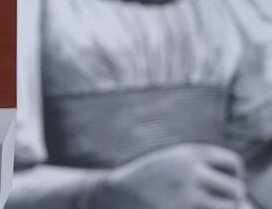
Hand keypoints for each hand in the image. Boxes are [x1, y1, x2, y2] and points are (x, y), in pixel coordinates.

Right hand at [98, 144, 244, 208]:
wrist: (113, 195)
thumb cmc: (146, 182)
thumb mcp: (172, 163)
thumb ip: (202, 170)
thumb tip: (242, 199)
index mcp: (190, 153)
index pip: (233, 164)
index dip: (230, 177)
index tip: (218, 185)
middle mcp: (192, 171)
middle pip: (235, 189)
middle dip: (227, 198)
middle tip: (207, 202)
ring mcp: (189, 196)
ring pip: (229, 208)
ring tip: (198, 206)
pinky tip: (187, 208)